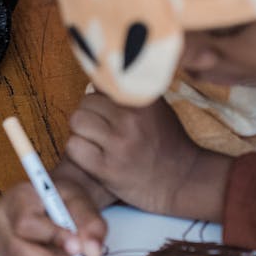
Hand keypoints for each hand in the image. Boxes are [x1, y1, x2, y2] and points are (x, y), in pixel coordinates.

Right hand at [0, 174, 107, 255]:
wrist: (52, 205)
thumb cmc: (62, 201)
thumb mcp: (81, 201)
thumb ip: (89, 223)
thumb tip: (91, 252)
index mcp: (15, 199)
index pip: (26, 221)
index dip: (51, 236)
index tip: (77, 248)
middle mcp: (1, 224)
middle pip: (17, 251)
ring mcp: (0, 247)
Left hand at [64, 93, 231, 220]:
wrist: (182, 180)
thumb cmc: (166, 142)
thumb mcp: (156, 108)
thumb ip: (129, 92)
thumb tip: (98, 76)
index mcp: (141, 102)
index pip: (101, 85)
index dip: (101, 100)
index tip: (108, 112)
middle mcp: (130, 120)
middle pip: (85, 104)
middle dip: (90, 116)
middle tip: (102, 130)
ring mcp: (118, 144)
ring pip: (76, 122)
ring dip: (82, 132)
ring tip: (96, 142)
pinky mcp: (107, 168)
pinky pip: (74, 147)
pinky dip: (79, 152)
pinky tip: (93, 156)